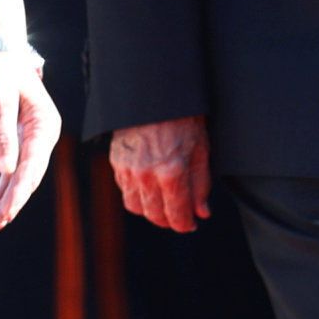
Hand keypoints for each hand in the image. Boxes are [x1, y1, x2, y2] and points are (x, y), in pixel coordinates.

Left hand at [0, 46, 59, 230]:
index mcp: (46, 124)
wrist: (1, 55)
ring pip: (23, 174)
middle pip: (31, 173)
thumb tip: (6, 169)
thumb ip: (3, 134)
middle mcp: (44, 134)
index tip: (7, 209)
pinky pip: (15, 167)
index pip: (34, 163)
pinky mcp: (20, 139)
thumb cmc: (1, 74)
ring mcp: (34, 138)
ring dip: (11, 196)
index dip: (20, 189)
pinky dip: (5, 184)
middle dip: (16, 199)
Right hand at [110, 116, 210, 232]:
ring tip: (163, 202)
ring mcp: (129, 169)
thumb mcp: (201, 149)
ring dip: (150, 210)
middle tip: (179, 215)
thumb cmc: (183, 117)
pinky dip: (137, 194)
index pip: (176, 215)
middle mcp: (147, 175)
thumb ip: (200, 184)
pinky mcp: (117, 162)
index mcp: (171, 172)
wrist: (156, 94)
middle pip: (154, 216)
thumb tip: (202, 211)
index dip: (185, 224)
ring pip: (136, 207)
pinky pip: (125, 191)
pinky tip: (149, 187)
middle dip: (169, 220)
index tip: (190, 224)